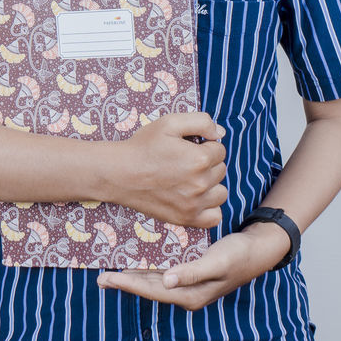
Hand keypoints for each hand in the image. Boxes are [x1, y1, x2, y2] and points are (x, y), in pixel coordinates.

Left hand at [96, 225, 290, 310]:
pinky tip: (141, 262)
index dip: (129, 284)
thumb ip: (192, 272)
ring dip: (135, 276)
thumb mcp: (217, 262)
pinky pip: (164, 273)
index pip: (152, 291)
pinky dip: (150, 268)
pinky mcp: (191, 273)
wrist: (258, 250)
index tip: (108, 279)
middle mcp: (186, 293)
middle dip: (126, 282)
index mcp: (190, 295)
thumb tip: (166, 281)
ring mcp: (189, 284)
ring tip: (113, 272)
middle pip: (150, 289)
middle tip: (101, 277)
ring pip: (155, 282)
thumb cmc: (239, 255)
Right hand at [112, 112, 227, 227]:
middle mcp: (200, 183)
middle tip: (185, 163)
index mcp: (200, 159)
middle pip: (221, 171)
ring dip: (211, 186)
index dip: (206, 146)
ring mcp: (193, 204)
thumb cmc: (144, 146)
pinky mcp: (185, 218)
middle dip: (208, 164)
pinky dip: (210, 209)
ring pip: (220, 193)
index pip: (220, 150)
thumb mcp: (170, 123)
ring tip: (191, 180)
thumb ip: (202, 121)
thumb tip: (221, 133)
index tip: (189, 148)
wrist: (119, 173)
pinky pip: (214, 218)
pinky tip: (197, 200)